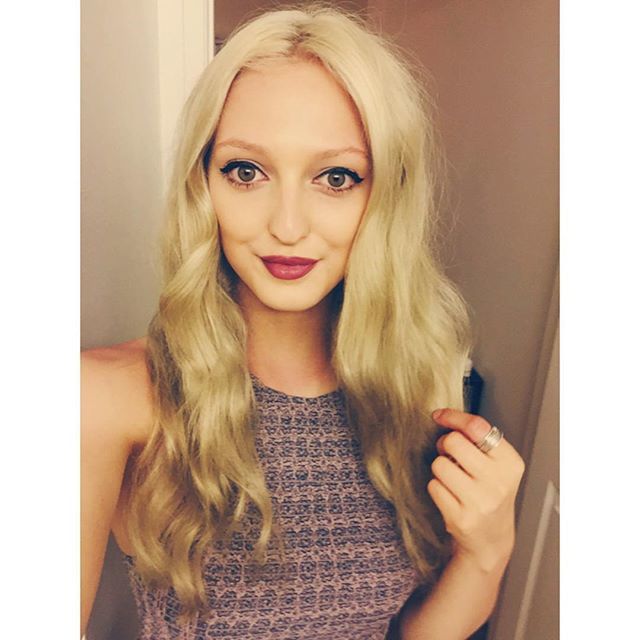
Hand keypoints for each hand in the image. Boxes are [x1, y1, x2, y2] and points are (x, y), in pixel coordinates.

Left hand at [427, 408, 525, 571]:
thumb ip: (477, 439)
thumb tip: (442, 416)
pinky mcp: (462, 518)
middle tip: (451, 456)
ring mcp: (481, 501)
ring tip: (453, 479)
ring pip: (439, 464)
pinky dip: (436, 488)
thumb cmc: (488, 492)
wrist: (491, 538)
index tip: (439, 416)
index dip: (453, 417)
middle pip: (453, 441)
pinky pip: (433, 486)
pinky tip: (450, 496)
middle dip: (445, 445)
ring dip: (440, 469)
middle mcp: (499, 482)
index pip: (477, 427)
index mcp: (510, 462)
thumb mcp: (496, 463)